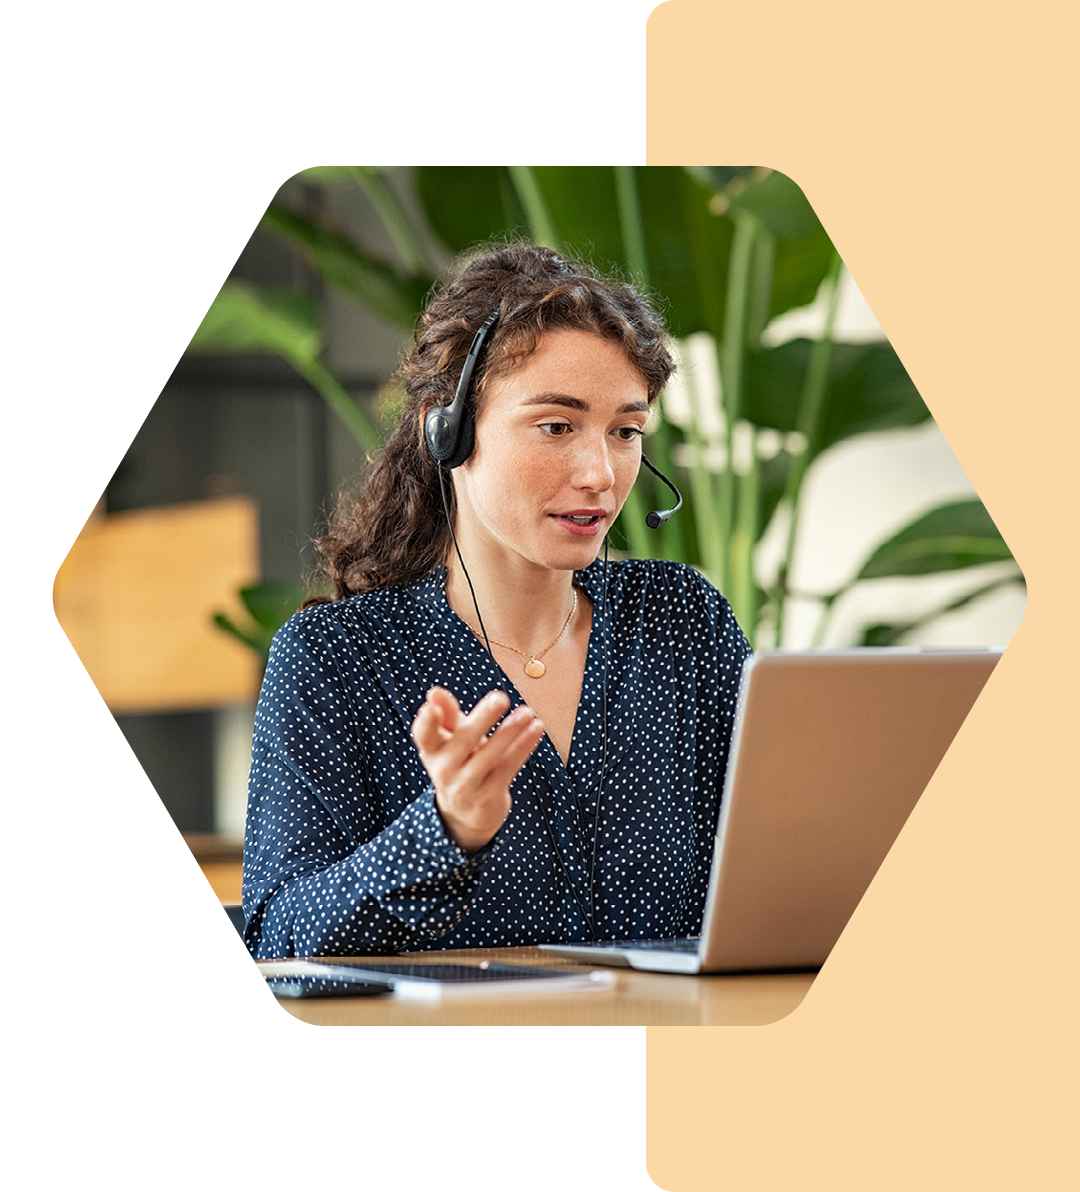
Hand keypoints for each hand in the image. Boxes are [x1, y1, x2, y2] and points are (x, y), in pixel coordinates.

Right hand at [411, 686, 544, 853]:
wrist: (466, 814)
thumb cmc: (460, 763)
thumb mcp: (451, 740)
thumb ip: (447, 716)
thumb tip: (435, 692)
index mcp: (432, 751)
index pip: (424, 735)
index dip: (426, 722)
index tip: (431, 707)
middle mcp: (444, 771)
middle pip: (463, 741)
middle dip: (482, 719)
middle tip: (501, 697)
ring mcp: (465, 787)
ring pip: (490, 755)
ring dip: (510, 732)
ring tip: (527, 712)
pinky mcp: (488, 798)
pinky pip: (507, 768)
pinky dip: (523, 747)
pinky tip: (536, 729)